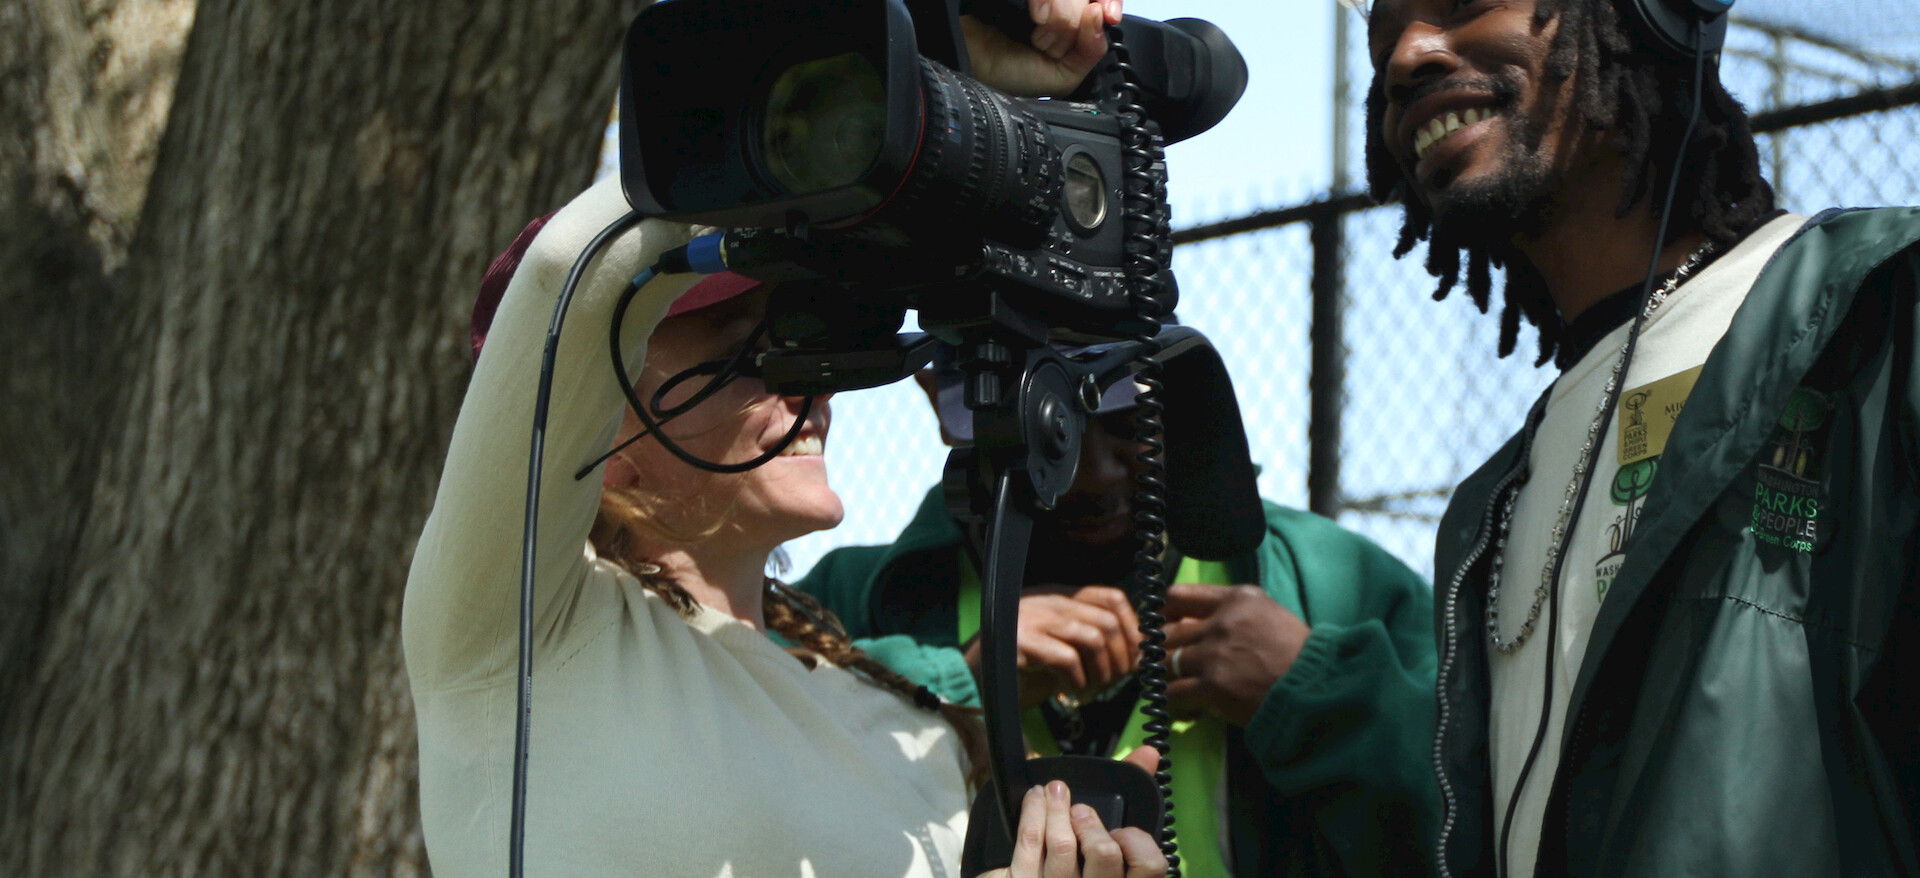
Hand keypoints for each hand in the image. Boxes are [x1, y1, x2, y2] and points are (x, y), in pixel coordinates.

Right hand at [962, 0, 1123, 97]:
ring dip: (1060, 19)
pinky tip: (1034, 16)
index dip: (1108, 4)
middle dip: (1074, 25)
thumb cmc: (1006, 73)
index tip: (1106, 15)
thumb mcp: (1061, 76)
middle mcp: (1055, 2)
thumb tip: (1100, 18)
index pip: (1103, 0)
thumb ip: (1091, 52)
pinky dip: (1049, 3)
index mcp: (1068, 18)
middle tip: (1050, 42)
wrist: (970, 62)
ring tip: (1036, 35)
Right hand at [964, 584, 1141, 708]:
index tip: (1135, 658)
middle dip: (1121, 657)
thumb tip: (1138, 657)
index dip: (1133, 627)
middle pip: (1108, 620)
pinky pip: (1066, 658)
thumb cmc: (1020, 672)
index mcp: (1058, 598)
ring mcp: (1032, 619)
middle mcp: (1046, 602)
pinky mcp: (1019, 642)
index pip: (1112, 597)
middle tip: (1114, 682)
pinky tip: (1068, 693)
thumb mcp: (1061, 652)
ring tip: (1090, 690)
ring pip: (1092, 637)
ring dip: (1101, 671)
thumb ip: (1093, 647)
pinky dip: (1077, 680)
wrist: (968, 683)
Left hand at [978, 780, 1167, 877]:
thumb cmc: (1084, 861)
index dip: (1137, 842)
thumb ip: (1134, 794)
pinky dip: (1033, 811)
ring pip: (1063, 846)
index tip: (1122, 829)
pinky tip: (1035, 797)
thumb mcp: (1110, 837)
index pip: (1149, 865)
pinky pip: (1029, 843)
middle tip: (1081, 810)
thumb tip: (1148, 754)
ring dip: (1057, 809)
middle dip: (1092, 822)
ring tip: (1055, 793)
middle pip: (1104, 854)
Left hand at [1161, 584, 1310, 726]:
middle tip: (1160, 665)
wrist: (1319, 689)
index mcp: (1237, 598)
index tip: (1160, 626)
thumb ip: (1232, 612)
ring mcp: (1216, 654)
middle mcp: (1222, 621)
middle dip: (1161, 651)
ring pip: (1166, 663)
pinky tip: (1187, 708)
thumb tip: (1192, 623)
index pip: (1177, 595)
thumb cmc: (1298, 654)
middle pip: (1167, 633)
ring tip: (1172, 687)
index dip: (1162, 613)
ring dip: (1165, 677)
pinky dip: (1174, 703)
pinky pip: (1174, 693)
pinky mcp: (1214, 686)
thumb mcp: (1268, 615)